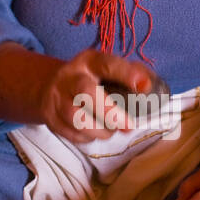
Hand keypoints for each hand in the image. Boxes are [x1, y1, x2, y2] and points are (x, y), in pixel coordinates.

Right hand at [39, 49, 159, 142]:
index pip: (107, 64)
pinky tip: (94, 133)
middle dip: (111, 113)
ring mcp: (56, 97)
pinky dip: (87, 138)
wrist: (50, 87)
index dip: (126, 74)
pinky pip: (71, 133)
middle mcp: (70, 76)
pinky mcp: (50, 117)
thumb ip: (130, 74)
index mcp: (89, 61)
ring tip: (111, 131)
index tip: (143, 87)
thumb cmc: (91, 80)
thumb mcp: (107, 70)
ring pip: (77, 118)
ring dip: (100, 130)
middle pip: (87, 92)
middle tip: (129, 126)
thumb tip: (149, 87)